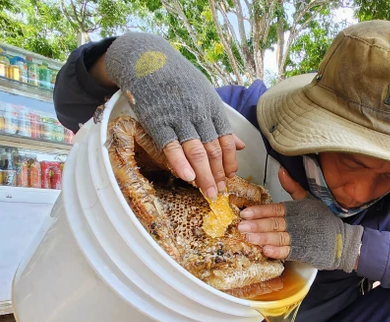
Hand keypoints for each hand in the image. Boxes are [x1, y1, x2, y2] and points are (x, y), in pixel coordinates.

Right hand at [103, 33, 237, 198]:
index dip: (229, 162)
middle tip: (219, 193)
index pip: (226, 141)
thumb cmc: (179, 81)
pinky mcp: (158, 121)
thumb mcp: (205, 96)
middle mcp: (199, 115)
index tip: (230, 177)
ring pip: (196, 152)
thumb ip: (220, 123)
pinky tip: (187, 178)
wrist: (148, 60)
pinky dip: (180, 162)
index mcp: (213, 109)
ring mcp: (179, 119)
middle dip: (218, 175)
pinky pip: (171, 146)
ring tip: (208, 192)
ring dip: (203, 175)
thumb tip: (241, 145)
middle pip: (213, 151)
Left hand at [239, 169, 362, 271]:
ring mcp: (300, 238)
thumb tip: (281, 171)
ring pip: (278, 238)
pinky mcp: (303, 252)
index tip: (245, 213)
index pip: (275, 209)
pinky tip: (266, 251)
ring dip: (263, 238)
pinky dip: (277, 252)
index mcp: (296, 210)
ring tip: (249, 238)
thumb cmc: (323, 220)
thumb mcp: (310, 200)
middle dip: (257, 225)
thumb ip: (293, 187)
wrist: (342, 241)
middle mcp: (297, 223)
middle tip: (241, 226)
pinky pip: (288, 252)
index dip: (260, 211)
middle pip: (274, 223)